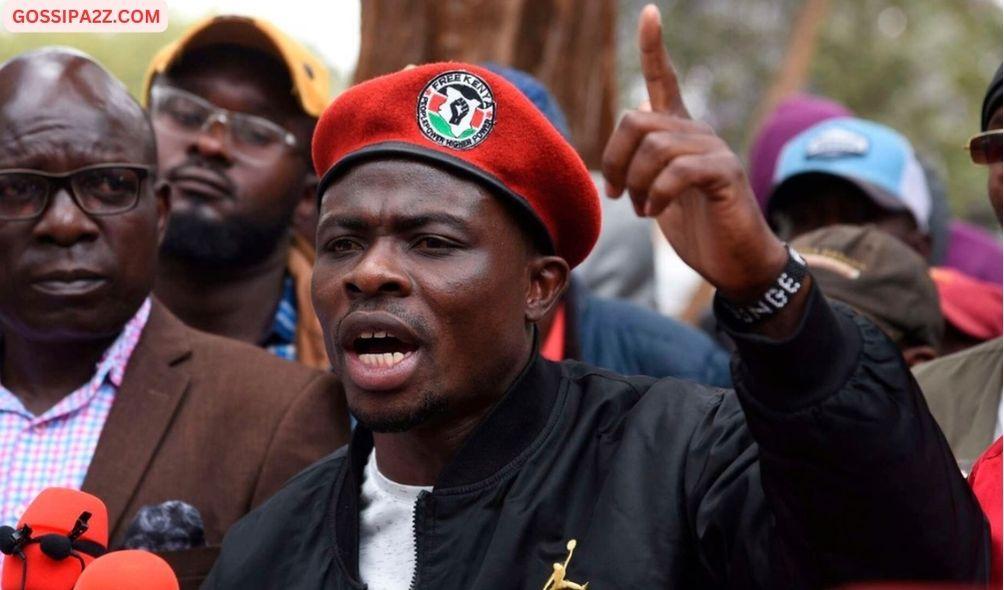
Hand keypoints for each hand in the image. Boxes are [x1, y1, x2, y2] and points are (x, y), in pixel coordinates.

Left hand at [601, 4, 787, 303]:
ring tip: (643, 209)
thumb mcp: (657, 193)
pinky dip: (657, 194)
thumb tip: (626, 133)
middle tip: (620, 195)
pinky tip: (655, 212)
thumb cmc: (697, 229)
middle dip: (615, 161)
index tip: (649, 13)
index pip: (664, 81)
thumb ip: (642, 164)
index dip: (654, 48)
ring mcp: (715, 150)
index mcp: (680, 133)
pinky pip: (677, 170)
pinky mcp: (725, 173)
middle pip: (636, 121)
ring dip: (637, 184)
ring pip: (654, 147)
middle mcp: (699, 133)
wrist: (734, 263)